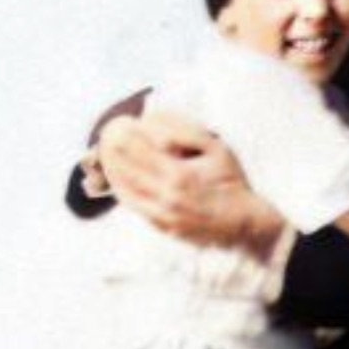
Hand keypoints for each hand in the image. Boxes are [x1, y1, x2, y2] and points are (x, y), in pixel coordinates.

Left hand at [99, 109, 283, 252]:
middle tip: (106, 133)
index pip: (138, 148)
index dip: (125, 133)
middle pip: (126, 168)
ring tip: (105, 152)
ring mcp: (162, 215)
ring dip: (111, 168)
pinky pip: (133, 206)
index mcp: (178, 174)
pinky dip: (121, 189)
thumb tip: (153, 124)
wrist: (243, 223)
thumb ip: (185, 131)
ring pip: (124, 188)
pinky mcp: (162, 227)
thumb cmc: (231, 182)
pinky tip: (116, 177)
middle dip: (112, 148)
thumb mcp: (216, 147)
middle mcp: (166, 196)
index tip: (120, 121)